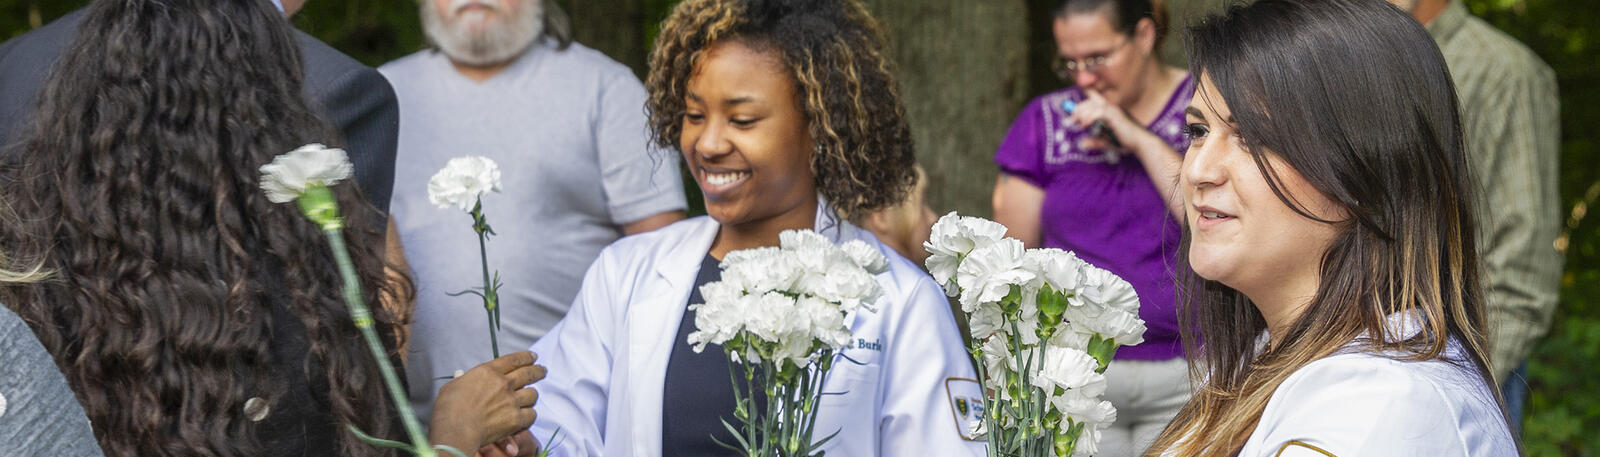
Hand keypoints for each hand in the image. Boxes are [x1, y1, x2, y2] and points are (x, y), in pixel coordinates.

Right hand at [429, 351, 545, 452]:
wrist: (455, 429)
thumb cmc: (448, 409)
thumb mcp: (452, 386)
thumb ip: (461, 379)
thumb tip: (460, 375)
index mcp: (487, 371)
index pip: (513, 359)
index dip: (526, 357)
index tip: (533, 357)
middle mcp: (503, 383)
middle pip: (529, 373)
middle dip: (538, 371)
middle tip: (542, 371)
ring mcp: (511, 400)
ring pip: (533, 394)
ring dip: (532, 396)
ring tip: (531, 397)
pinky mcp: (516, 418)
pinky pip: (531, 415)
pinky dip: (529, 416)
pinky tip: (526, 417)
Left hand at [1069, 89, 1137, 152]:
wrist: (1139, 143)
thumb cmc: (1125, 141)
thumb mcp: (1106, 141)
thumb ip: (1095, 141)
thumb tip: (1083, 144)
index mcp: (1109, 110)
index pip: (1095, 96)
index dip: (1085, 93)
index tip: (1075, 103)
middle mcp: (1111, 107)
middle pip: (1090, 100)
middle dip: (1079, 108)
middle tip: (1072, 120)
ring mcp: (1113, 110)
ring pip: (1093, 105)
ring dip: (1082, 113)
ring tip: (1078, 123)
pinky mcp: (1115, 116)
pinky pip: (1099, 112)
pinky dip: (1089, 117)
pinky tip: (1085, 125)